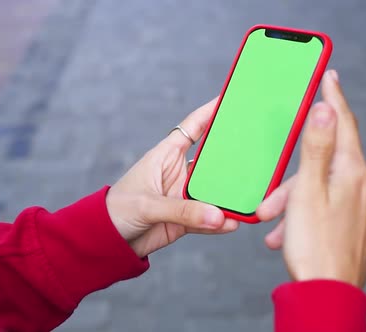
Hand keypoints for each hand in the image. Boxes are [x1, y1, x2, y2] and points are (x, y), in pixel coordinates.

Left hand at [106, 98, 239, 256]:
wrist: (108, 241)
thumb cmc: (118, 210)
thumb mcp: (148, 205)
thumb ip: (182, 211)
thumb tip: (217, 216)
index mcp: (166, 156)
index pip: (192, 128)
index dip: (210, 113)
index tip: (231, 100)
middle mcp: (179, 173)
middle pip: (212, 160)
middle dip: (233, 156)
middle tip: (257, 151)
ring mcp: (184, 196)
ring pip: (215, 191)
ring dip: (229, 194)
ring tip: (249, 197)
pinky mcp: (187, 219)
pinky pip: (210, 218)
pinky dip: (221, 221)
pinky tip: (232, 222)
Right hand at [256, 70, 365, 287]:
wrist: (328, 297)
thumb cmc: (313, 247)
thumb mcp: (307, 191)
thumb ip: (317, 147)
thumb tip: (325, 109)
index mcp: (353, 173)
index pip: (344, 124)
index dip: (334, 99)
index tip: (330, 77)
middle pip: (325, 167)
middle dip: (293, 182)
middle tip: (268, 205)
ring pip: (325, 192)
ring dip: (296, 205)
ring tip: (275, 229)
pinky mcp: (364, 230)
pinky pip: (334, 212)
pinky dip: (310, 218)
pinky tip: (293, 236)